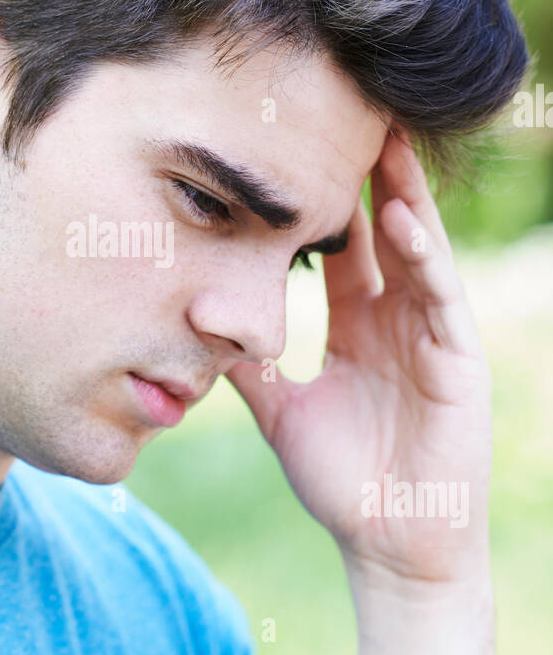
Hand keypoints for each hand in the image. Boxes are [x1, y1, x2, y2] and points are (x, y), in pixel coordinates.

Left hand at [227, 130, 492, 585]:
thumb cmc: (342, 481)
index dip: (317, 202)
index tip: (288, 151)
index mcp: (357, 325)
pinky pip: (439, 294)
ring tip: (379, 137)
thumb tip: (196, 329)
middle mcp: (395, 318)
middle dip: (364, 175)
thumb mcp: (280, 411)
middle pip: (379, 230)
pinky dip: (421, 255)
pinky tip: (397, 218)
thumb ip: (248, 368)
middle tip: (340, 111)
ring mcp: (430, 333)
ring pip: (415, 248)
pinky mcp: (457, 357)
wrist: (388, 543)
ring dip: (397, 194)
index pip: (339, 247)